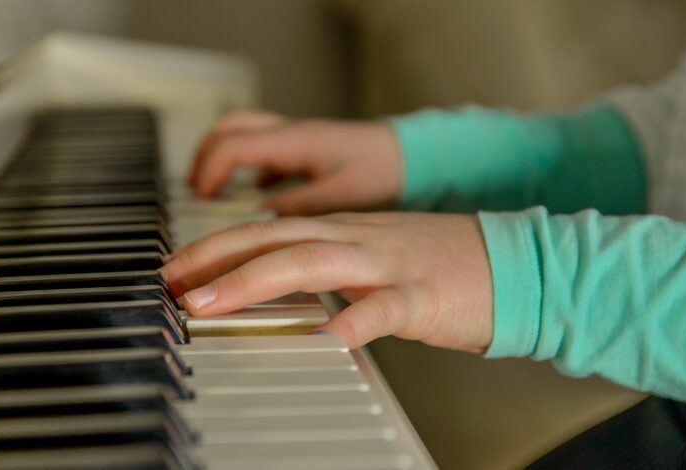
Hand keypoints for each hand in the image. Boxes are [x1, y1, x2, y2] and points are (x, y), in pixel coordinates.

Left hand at [161, 212, 494, 351]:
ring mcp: (388, 264)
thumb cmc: (443, 267)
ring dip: (253, 280)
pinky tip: (324, 337)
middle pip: (273, 239)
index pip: (267, 230)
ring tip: (208, 302)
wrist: (515, 263)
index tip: (177, 268)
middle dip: (214, 259)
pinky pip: (383, 308)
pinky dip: (351, 320)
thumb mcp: (376, 257)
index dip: (216, 246)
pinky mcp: (422, 295)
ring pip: (311, 263)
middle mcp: (356, 239)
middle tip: (170, 284)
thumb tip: (280, 285)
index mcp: (344, 231)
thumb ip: (330, 267)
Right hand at [188, 111, 403, 215]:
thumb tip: (259, 220)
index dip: (208, 173)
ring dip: (223, 160)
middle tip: (193, 192)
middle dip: (204, 158)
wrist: (417, 158)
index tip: (201, 201)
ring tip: (212, 194)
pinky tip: (252, 197)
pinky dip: (249, 169)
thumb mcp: (342, 196)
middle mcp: (292, 135)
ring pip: (245, 137)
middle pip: (229, 130)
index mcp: (296, 142)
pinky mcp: (309, 152)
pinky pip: (267, 152)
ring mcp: (299, 140)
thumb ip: (299, 206)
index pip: (232, 147)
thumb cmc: (386, 172)